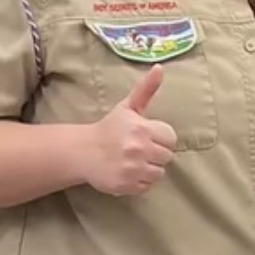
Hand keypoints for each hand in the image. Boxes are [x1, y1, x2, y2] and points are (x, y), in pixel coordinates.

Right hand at [84, 65, 177, 196]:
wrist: (83, 151)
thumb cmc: (110, 128)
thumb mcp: (129, 106)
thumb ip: (147, 89)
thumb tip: (160, 67)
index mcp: (141, 128)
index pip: (170, 139)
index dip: (160, 138)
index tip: (147, 136)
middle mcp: (138, 149)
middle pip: (166, 157)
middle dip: (155, 153)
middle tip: (140, 149)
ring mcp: (132, 169)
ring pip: (158, 173)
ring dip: (149, 169)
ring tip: (134, 161)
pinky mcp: (125, 186)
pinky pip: (146, 187)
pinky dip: (139, 182)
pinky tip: (128, 172)